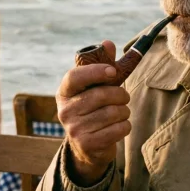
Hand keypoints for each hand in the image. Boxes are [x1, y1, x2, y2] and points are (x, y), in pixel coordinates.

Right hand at [56, 40, 130, 184]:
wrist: (87, 147)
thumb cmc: (94, 109)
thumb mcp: (94, 88)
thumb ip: (102, 65)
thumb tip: (108, 43)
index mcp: (64, 93)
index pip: (74, 77)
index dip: (95, 72)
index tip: (112, 72)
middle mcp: (65, 111)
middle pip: (100, 95)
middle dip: (120, 94)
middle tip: (124, 97)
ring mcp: (74, 129)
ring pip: (112, 113)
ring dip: (124, 111)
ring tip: (122, 112)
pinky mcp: (87, 144)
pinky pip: (117, 129)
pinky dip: (125, 126)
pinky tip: (120, 126)